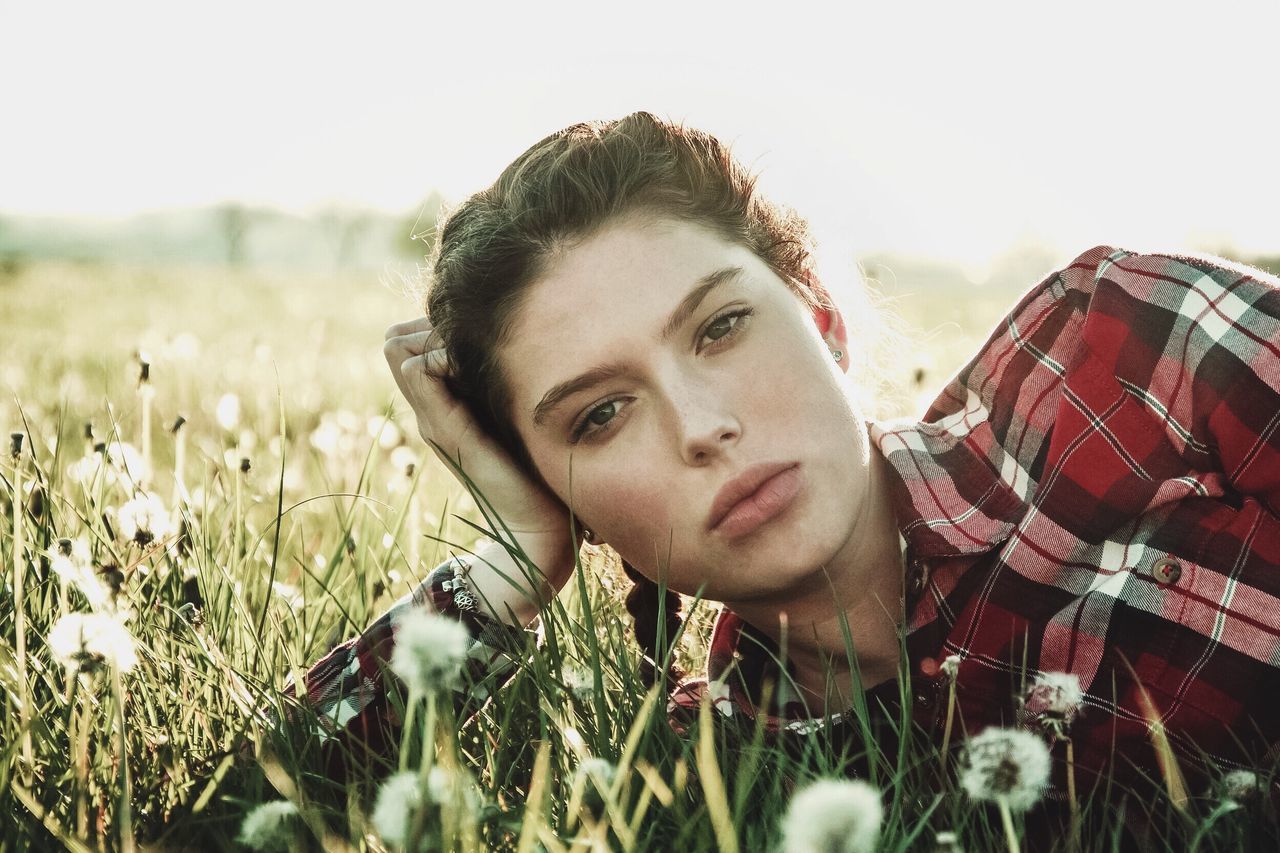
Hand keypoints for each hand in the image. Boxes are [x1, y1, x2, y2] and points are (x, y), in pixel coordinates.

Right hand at [383, 317, 577, 602]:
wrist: (538, 527)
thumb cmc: (540, 470)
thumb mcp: (516, 413)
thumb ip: (502, 387)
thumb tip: (513, 342)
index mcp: (444, 408)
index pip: (407, 342)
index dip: (434, 326)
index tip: (478, 336)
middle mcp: (430, 413)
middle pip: (396, 341)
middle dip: (430, 325)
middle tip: (474, 341)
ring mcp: (433, 421)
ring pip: (399, 349)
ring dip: (435, 336)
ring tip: (474, 352)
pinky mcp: (446, 429)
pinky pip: (419, 370)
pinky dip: (443, 353)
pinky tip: (478, 366)